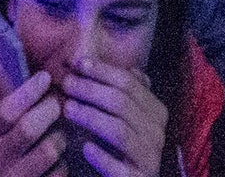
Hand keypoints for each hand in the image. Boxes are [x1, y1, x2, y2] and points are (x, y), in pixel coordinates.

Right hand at [0, 66, 64, 176]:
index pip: (5, 110)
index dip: (27, 92)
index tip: (45, 77)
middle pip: (28, 128)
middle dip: (49, 112)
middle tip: (58, 104)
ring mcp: (15, 176)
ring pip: (48, 151)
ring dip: (60, 138)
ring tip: (60, 134)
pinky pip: (58, 174)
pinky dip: (63, 167)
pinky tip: (58, 162)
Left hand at [61, 58, 168, 176]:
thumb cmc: (119, 148)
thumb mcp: (120, 115)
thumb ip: (115, 90)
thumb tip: (91, 59)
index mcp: (156, 112)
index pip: (129, 83)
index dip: (102, 71)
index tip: (77, 63)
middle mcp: (157, 133)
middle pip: (122, 103)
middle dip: (91, 89)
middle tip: (67, 83)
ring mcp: (150, 158)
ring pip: (119, 130)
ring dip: (91, 117)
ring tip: (68, 109)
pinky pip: (119, 168)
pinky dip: (102, 157)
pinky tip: (85, 148)